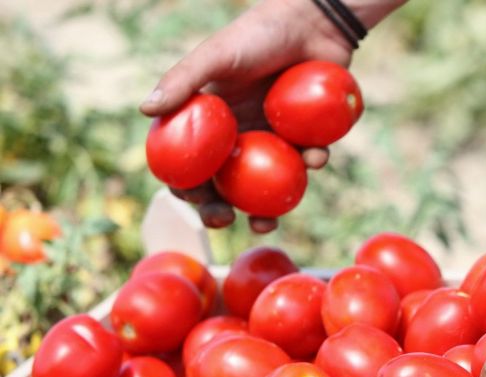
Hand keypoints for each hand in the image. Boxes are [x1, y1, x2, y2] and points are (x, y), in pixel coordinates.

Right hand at [140, 0, 392, 232]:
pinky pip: (306, 162)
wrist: (313, 23)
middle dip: (222, 209)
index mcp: (209, 120)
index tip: (193, 199)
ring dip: (265, 207)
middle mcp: (238, 134)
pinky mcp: (305, 137)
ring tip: (269, 220)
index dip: (186, 185)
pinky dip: (311, 164)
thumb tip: (146, 111)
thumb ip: (183, 81)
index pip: (189, 161)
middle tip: (227, 220)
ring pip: (265, 184)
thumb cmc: (259, 35)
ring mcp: (272, 138)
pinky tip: (316, 157)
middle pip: (223, 183)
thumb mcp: (218, 55)